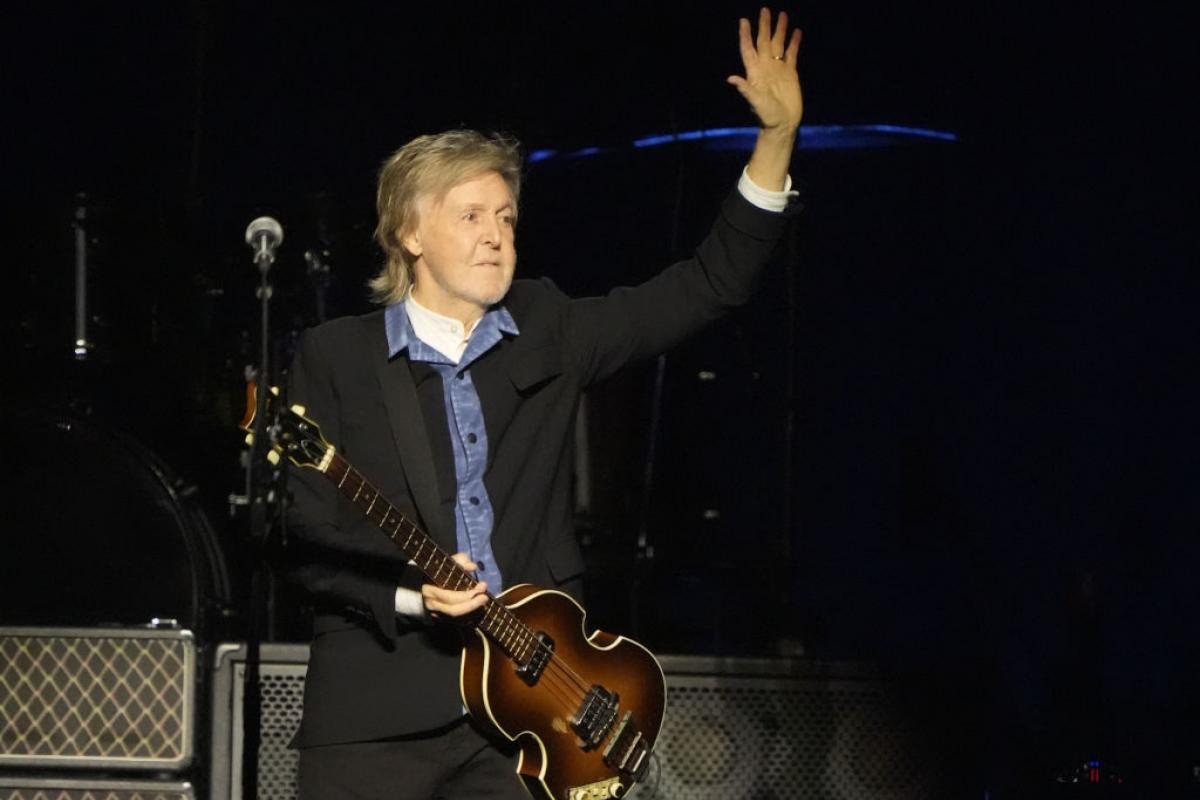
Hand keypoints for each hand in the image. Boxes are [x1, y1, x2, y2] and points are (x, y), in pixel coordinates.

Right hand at [422, 552, 488, 620]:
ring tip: (484, 603)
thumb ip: (460, 561)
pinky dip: (470, 618)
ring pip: (456, 620)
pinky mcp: (442, 620)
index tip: (482, 586)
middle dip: (472, 605)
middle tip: (485, 597)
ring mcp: (437, 615)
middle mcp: (433, 605)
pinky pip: (457, 623)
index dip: (467, 594)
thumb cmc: (437, 574)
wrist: (421, 588)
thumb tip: (473, 566)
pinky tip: (478, 610)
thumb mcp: (446, 564)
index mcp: (431, 590)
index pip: (449, 597)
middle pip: (454, 610)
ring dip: (473, 612)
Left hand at [727, 8, 802, 132]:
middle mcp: (766, 67)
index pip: (749, 49)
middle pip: (764, 42)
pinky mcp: (790, 74)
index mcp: (755, 73)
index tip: (744, 21)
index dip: (746, 36)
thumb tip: (731, 79)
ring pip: (778, 45)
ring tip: (782, 15)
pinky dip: (794, 43)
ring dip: (780, 30)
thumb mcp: (755, 102)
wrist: (783, 125)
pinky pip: (792, 54)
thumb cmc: (767, 116)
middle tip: (765, 10)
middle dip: (764, 26)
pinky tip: (797, 32)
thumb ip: (745, 89)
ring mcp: (778, 69)